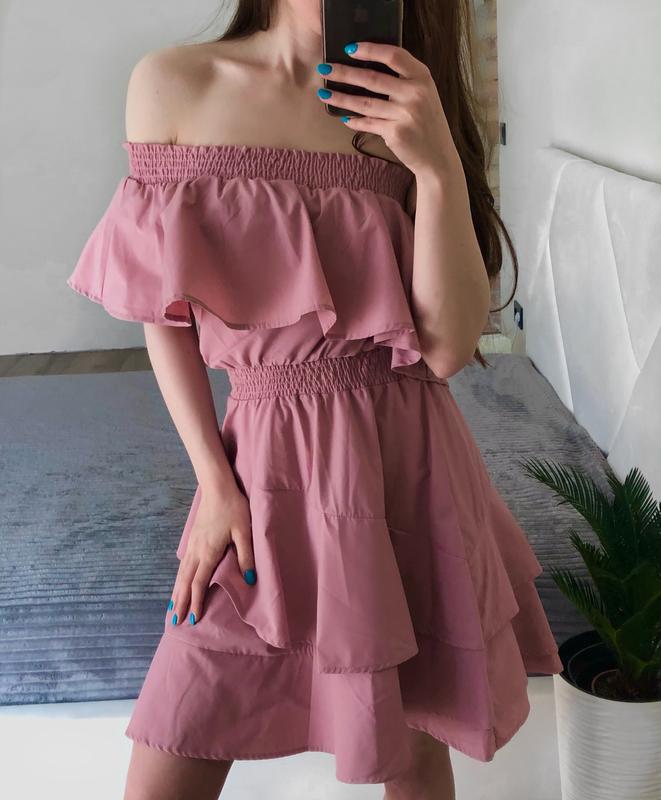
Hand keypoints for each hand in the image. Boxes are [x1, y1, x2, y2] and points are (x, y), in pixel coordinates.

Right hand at [169, 486, 255, 625]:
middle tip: (175, 622)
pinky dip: (178, 579)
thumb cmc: (234, 508)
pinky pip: (183, 565)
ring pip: (181, 573)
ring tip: (172, 609)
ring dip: (176, 592)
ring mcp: (192, 544)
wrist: (217, 487)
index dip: (196, 602)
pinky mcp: (192, 538)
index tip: (193, 619)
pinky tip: (178, 583)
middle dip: (180, 602)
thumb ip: (245, 556)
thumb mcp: (244, 532)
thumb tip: (250, 580)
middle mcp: (196, 551)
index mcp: (209, 552)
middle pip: (185, 582)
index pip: (199, 583)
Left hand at [316, 42, 462, 178]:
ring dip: (341, 98)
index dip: (370, 50)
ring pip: (365, 103)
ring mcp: (405, 114)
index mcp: (422, 77)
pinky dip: (354, 121)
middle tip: (325, 67)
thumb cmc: (426, 123)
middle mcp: (415, 94)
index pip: (394, 56)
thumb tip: (367, 69)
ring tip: (324, 93)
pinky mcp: (395, 133)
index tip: (350, 48)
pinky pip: (368, 123)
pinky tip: (344, 118)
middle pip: (372, 78)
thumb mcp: (424, 95)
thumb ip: (404, 81)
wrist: (438, 157)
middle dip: (344, 72)